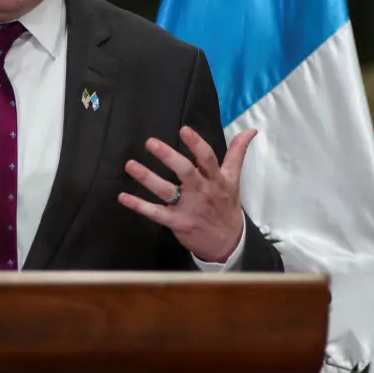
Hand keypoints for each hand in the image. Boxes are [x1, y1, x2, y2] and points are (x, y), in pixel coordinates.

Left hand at [118, 125, 256, 262]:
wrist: (228, 243)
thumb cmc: (226, 206)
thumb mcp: (234, 179)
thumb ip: (237, 153)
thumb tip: (250, 130)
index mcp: (216, 179)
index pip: (207, 158)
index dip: (196, 144)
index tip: (184, 129)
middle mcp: (201, 191)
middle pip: (185, 172)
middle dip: (168, 157)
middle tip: (150, 143)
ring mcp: (188, 208)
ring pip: (166, 191)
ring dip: (147, 178)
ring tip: (130, 165)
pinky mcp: (177, 222)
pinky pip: (156, 213)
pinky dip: (139, 205)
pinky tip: (124, 197)